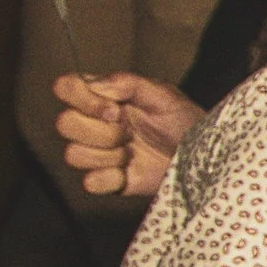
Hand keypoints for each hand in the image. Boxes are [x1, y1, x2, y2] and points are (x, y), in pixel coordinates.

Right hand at [52, 72, 204, 196]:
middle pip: (65, 124)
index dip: (83, 99)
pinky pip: (90, 182)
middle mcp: (94, 123)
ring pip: (73, 154)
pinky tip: (130, 171)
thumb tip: (95, 84)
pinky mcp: (107, 180)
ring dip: (109, 154)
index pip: (66, 88)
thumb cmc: (184, 121)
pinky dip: (111, 178)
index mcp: (103, 98)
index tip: (114, 109)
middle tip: (129, 132)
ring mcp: (98, 153)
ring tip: (133, 152)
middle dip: (101, 131)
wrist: (202, 157)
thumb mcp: (163, 95)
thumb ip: (128, 83)